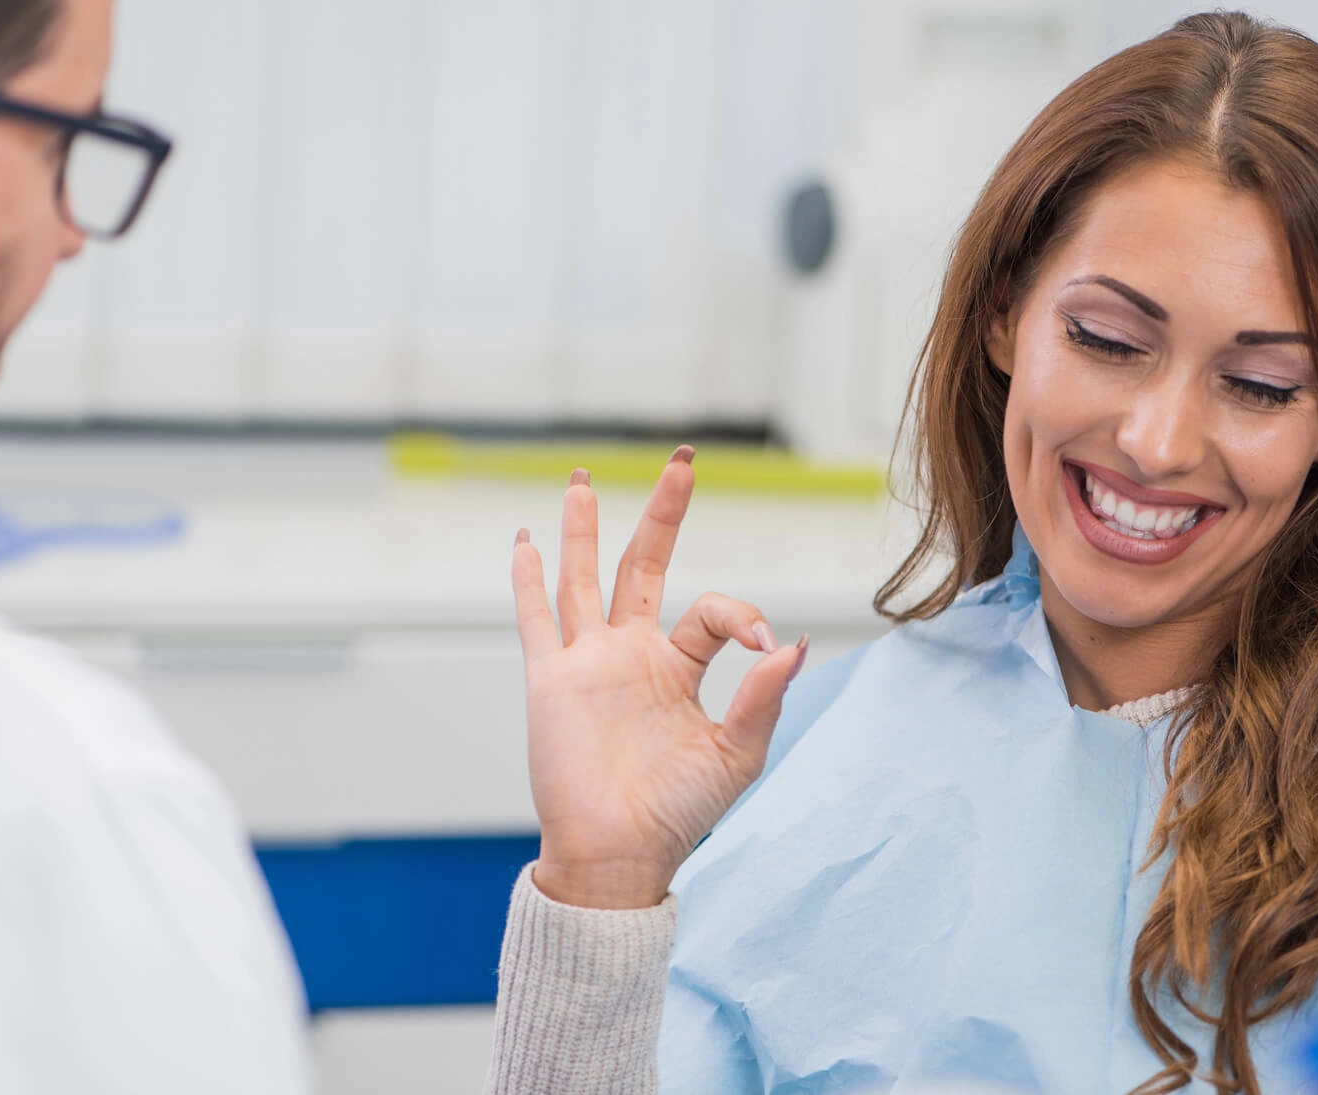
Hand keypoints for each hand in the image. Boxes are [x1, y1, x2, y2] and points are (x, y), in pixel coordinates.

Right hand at [511, 448, 807, 908]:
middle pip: (646, 565)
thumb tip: (792, 645)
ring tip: (582, 480)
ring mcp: (588, 662)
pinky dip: (528, 579)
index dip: (742, 615)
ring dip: (583, 529)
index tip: (764, 646)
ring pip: (583, 578)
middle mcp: (633, 654)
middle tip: (682, 461)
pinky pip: (535, 619)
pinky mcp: (550, 680)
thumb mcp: (735, 755)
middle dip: (663, 514)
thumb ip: (761, 697)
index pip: (713, 612)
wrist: (617, 856)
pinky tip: (526, 540)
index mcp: (680, 667)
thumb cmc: (677, 813)